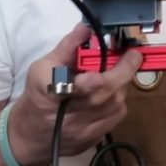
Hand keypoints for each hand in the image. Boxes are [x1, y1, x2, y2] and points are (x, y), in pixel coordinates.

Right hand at [7, 23, 142, 165]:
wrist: (32, 135)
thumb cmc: (39, 95)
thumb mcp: (44, 67)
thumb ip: (68, 47)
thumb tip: (86, 28)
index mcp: (48, 93)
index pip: (69, 89)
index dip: (87, 83)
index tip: (98, 73)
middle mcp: (67, 115)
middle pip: (101, 95)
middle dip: (121, 72)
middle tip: (133, 55)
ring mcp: (82, 130)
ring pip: (114, 103)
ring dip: (121, 84)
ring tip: (117, 72)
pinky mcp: (95, 137)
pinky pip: (117, 114)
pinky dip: (119, 99)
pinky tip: (112, 91)